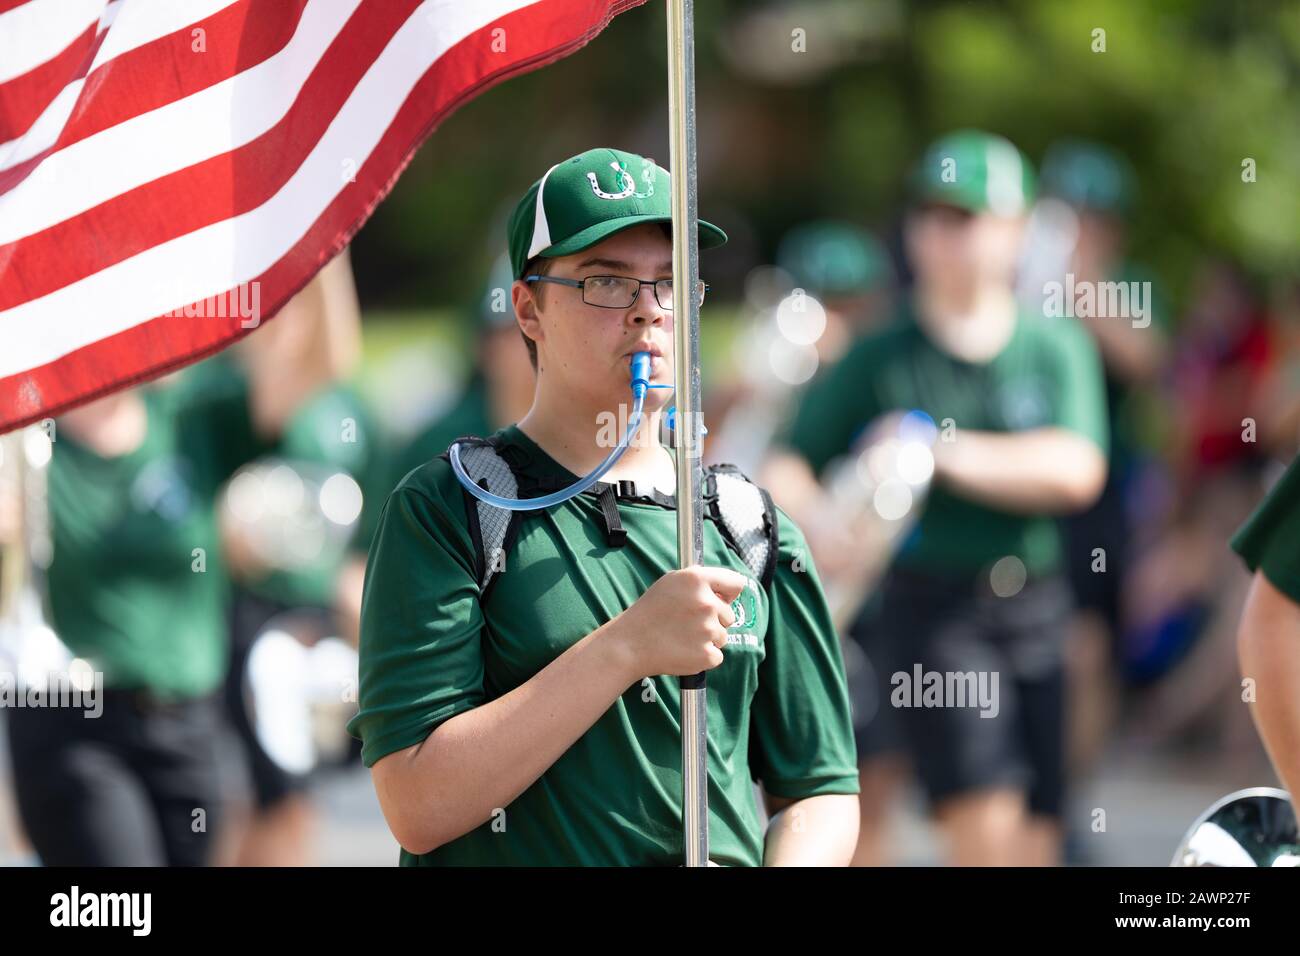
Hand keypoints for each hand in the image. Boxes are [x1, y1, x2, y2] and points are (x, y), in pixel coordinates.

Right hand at [605, 565, 746, 679]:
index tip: (722, 600)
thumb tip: (726, 592)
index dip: (729, 593)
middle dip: (714, 620)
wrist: (630, 644)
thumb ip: (700, 581)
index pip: (736, 583)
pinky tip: (683, 650)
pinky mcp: (707, 654)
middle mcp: (706, 603)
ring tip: (681, 637)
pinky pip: (716, 655)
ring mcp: (708, 630)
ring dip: (707, 639)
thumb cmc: (650, 612)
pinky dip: (703, 656)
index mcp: (696, 580)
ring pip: (722, 636)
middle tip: (687, 623)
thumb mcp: (671, 582)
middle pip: (729, 615)